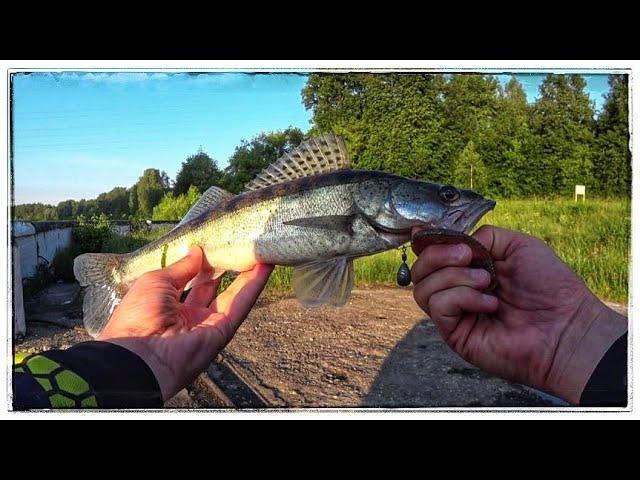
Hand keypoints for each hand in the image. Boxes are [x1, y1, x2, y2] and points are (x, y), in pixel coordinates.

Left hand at [97, 245, 272, 400]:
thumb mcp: (156, 282)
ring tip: (259, 251)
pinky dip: (254, 285)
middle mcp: (189, 316)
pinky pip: (240, 305)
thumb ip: (181, 268)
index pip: (191, 281)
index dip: (203, 264)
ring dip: (247, 275)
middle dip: (226, 267)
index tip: (215, 244)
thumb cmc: (137, 316)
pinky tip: (265, 266)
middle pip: (214, 288)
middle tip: (239, 245)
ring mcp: (208, 325)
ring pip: (232, 295)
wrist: (139, 356)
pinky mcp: (222, 331)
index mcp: (167, 305)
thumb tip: (196, 251)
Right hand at [411, 225, 626, 403]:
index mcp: (470, 269)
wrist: (566, 325)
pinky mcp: (456, 335)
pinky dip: (461, 297)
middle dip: (438, 255)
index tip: (424, 231)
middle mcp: (458, 291)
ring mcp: (455, 314)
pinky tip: (490, 303)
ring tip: (487, 281)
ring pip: (422, 288)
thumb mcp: (518, 245)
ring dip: (453, 276)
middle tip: (467, 255)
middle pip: (419, 270)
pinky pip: (438, 307)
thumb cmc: (551, 287)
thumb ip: (484, 236)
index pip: (432, 255)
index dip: (425, 242)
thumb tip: (456, 242)